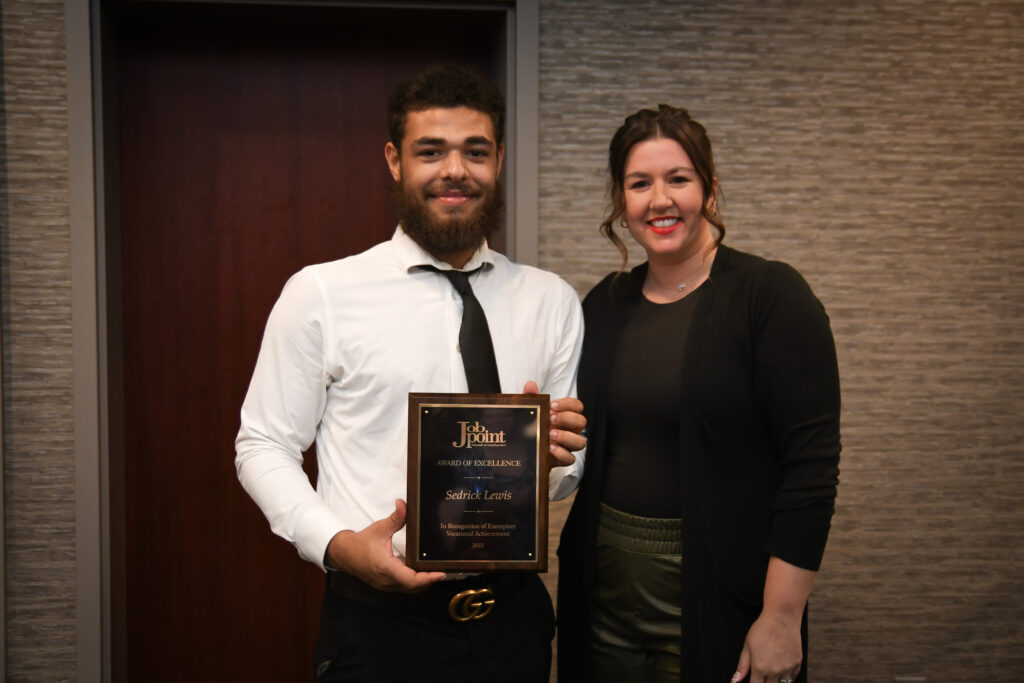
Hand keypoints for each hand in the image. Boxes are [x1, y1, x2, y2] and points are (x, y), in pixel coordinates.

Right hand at [324, 499, 445, 592]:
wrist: (343, 554)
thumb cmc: (361, 543)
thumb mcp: (380, 528)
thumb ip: (395, 518)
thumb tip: (404, 504)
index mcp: (386, 568)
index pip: (411, 579)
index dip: (428, 578)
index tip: (441, 573)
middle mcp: (387, 581)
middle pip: (413, 588)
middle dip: (429, 581)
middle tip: (444, 571)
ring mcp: (385, 586)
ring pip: (409, 590)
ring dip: (422, 583)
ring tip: (436, 572)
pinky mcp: (385, 585)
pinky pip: (403, 588)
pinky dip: (414, 583)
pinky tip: (421, 574)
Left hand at [522, 381, 585, 468]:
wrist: (523, 450)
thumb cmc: (531, 428)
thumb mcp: (530, 412)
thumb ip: (531, 398)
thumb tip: (530, 385)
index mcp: (565, 416)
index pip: (577, 407)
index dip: (569, 404)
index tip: (553, 405)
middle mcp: (570, 430)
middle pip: (582, 422)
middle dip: (567, 418)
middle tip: (551, 418)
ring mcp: (568, 446)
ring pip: (581, 442)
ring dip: (567, 437)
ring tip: (550, 434)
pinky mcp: (562, 459)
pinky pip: (570, 459)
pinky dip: (562, 453)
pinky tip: (550, 448)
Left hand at [731, 612, 801, 682]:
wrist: (781, 618)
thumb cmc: (762, 629)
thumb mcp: (747, 646)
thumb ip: (742, 666)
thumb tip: (735, 681)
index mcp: (760, 667)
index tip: (754, 679)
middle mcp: (774, 671)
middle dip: (765, 682)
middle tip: (763, 674)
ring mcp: (787, 668)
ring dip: (776, 680)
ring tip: (772, 670)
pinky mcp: (797, 663)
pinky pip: (792, 677)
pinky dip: (787, 676)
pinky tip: (782, 667)